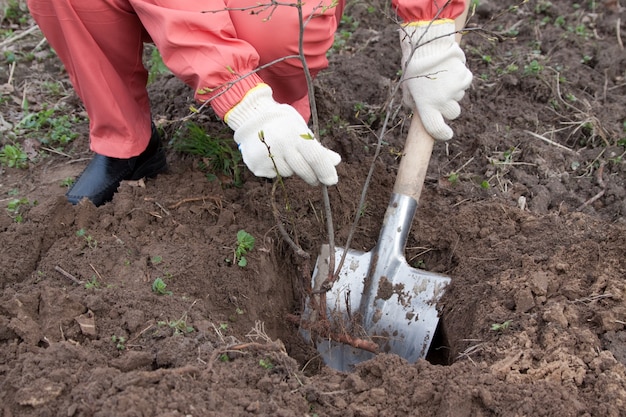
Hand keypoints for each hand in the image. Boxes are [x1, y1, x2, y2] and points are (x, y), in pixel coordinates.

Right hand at [225, 84, 340, 185]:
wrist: (251, 118)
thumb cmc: (283, 124)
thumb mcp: (302, 130)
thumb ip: (318, 148)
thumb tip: (336, 162)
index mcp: (295, 133)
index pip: (315, 156)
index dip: (325, 170)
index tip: (332, 181)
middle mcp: (281, 144)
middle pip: (304, 169)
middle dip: (313, 176)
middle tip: (315, 178)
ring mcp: (267, 156)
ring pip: (289, 173)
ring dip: (292, 169)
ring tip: (284, 154)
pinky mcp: (257, 166)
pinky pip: (275, 174)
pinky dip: (277, 169)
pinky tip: (272, 156)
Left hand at [400, 20, 472, 139]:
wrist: (428, 44)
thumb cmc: (414, 67)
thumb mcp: (408, 87)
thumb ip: (413, 102)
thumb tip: (419, 110)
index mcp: (426, 106)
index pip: (436, 129)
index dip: (442, 134)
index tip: (446, 135)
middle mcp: (442, 101)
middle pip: (452, 113)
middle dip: (447, 106)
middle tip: (439, 93)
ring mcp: (455, 91)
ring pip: (458, 97)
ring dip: (452, 91)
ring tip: (442, 76)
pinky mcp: (464, 78)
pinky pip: (464, 84)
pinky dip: (460, 79)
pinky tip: (450, 70)